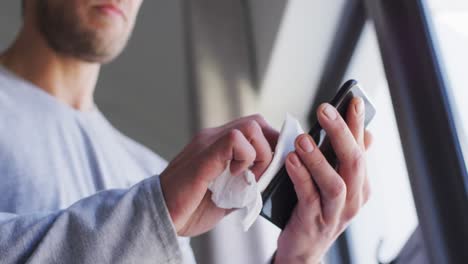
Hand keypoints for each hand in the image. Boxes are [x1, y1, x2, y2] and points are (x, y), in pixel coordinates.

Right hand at [160, 115, 278, 235]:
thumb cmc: (190, 208)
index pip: (255, 129)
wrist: (160, 216)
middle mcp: (213, 138)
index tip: (273, 168)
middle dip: (270, 148)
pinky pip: (235, 140)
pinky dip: (246, 158)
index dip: (271, 145)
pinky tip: (236, 175)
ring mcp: (208, 143)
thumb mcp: (227, 195)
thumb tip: (266, 182)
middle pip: (257, 122)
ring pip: (251, 126)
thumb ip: (245, 185)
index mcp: (219, 145)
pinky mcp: (204, 154)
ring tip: (249, 176)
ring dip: (260, 154)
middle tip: (262, 173)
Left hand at [275, 98, 372, 263]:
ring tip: (303, 139)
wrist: (303, 249)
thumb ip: (346, 160)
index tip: (353, 100)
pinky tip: (291, 161)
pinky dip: (301, 178)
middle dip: (341, 134)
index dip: (357, 124)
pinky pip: (309, 198)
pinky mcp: (314, 223)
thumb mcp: (334, 183)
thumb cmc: (317, 209)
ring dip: (319, 159)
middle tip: (324, 109)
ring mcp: (335, 214)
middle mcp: (353, 199)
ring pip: (335, 184)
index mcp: (360, 186)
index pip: (361, 149)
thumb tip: (368, 134)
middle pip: (354, 163)